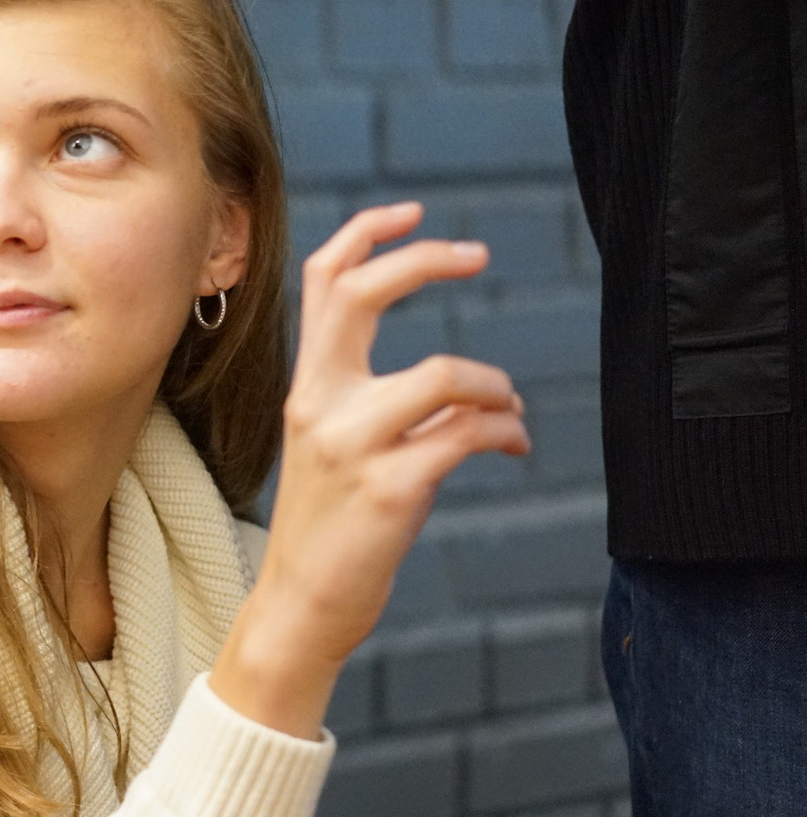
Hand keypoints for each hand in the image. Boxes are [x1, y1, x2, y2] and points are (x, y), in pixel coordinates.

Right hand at [212, 203, 528, 737]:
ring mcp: (353, 445)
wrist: (301, 604)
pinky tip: (514, 444)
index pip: (323, 283)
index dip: (367, 233)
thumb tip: (462, 386)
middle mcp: (319, 404)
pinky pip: (470, 434)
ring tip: (509, 409)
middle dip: (426, 258)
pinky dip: (507, 431)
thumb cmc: (329, 527)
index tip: (412, 212)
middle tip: (477, 254)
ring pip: (445, 374)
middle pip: (363, 294)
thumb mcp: (336, 448)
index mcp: (307, 388)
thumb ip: (379, 403)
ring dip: (495, 384)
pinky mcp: (391, 487)